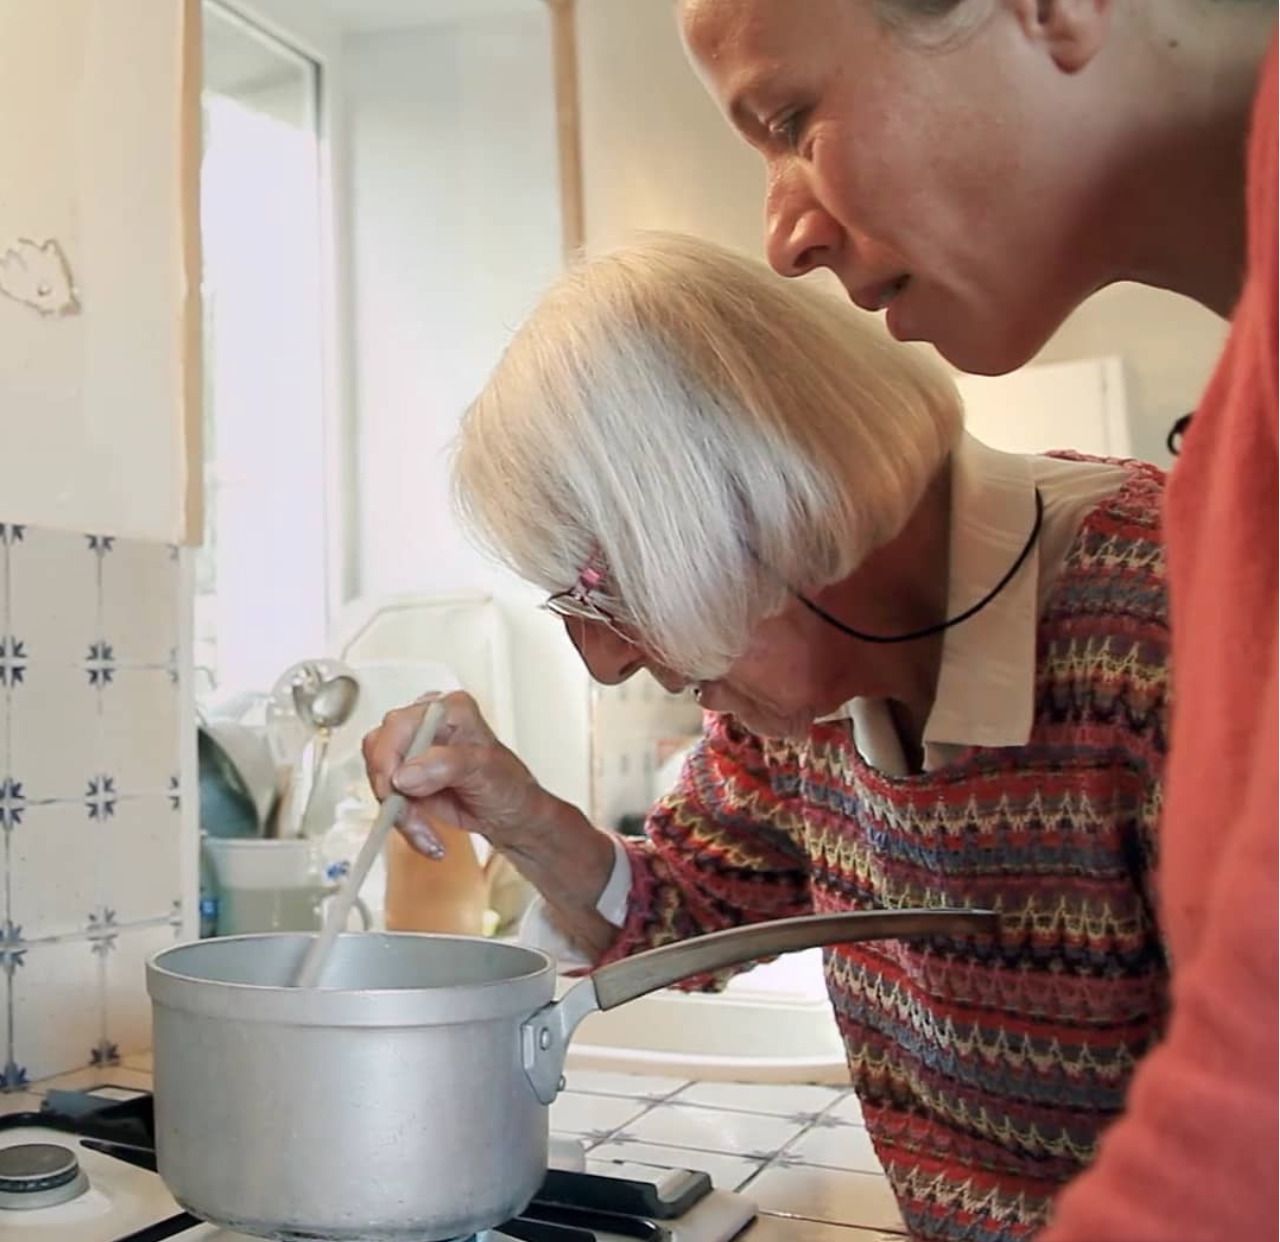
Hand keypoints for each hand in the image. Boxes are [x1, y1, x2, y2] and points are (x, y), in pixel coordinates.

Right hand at [362, 691, 549, 859]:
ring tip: (425, 832)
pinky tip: (424, 835)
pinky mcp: (405, 772)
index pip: (400, 724)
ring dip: (398, 812)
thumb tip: (404, 774)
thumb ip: (446, 766)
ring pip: (378, 776)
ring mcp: (413, 747)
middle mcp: (427, 721)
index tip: (398, 791)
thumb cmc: (507, 786)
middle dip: (393, 792)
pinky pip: (384, 795)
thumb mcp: (485, 771)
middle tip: (412, 821)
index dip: (390, 759)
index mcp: (450, 709)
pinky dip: (400, 821)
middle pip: (380, 748)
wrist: (509, 813)